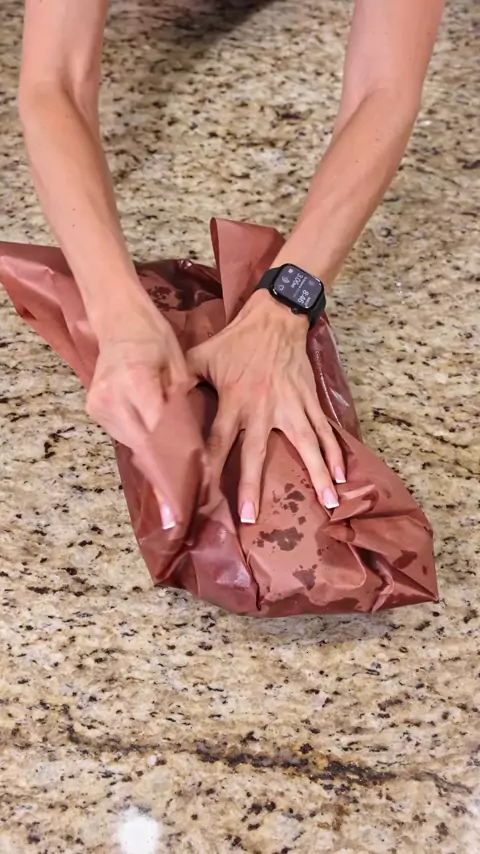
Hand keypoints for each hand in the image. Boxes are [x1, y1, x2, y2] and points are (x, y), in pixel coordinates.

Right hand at [86, 287, 188, 528]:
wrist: (119, 320)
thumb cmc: (155, 338)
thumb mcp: (179, 370)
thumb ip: (183, 408)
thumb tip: (193, 450)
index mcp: (136, 382)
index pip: (159, 435)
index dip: (176, 466)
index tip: (189, 494)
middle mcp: (111, 398)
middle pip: (143, 448)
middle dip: (165, 476)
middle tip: (183, 507)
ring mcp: (99, 406)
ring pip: (133, 446)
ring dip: (154, 464)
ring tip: (175, 492)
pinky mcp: (94, 410)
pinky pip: (124, 437)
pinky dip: (143, 448)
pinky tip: (159, 464)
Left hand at [187, 290, 345, 522]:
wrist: (275, 316)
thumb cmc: (235, 340)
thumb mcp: (201, 356)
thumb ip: (182, 380)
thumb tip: (158, 401)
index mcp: (234, 400)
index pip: (219, 441)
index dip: (211, 468)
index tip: (205, 496)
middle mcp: (262, 408)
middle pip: (256, 452)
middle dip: (253, 485)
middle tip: (251, 516)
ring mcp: (290, 405)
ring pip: (305, 445)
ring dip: (316, 474)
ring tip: (328, 502)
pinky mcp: (308, 399)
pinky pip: (323, 429)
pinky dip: (334, 452)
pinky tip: (341, 475)